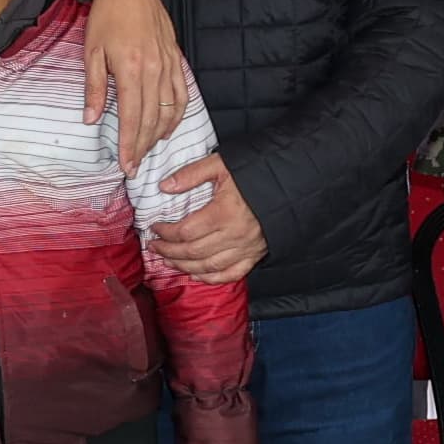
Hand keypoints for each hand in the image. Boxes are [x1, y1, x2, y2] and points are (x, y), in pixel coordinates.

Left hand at [82, 0, 189, 170]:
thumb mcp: (92, 52)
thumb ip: (94, 88)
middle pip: (151, 119)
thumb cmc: (107, 18)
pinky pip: (181, 94)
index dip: (129, 145)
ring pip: (169, 111)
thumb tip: (91, 119)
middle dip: (143, 147)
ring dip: (158, 135)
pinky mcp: (176, 59)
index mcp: (131, 69)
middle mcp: (154, 70)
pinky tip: (167, 128)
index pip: (132, 117)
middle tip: (135, 167)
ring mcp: (168, 65)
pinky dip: (176, 115)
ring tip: (147, 152)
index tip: (127, 165)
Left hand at [150, 154, 264, 282]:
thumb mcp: (221, 165)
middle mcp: (234, 235)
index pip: (186, 231)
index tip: (155, 228)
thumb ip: (191, 174)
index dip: (166, 232)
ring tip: (167, 261)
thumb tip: (164, 186)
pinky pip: (231, 274)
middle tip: (154, 247)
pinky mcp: (255, 255)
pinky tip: (195, 274)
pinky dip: (211, 278)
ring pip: (208, 266)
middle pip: (193, 252)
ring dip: (184, 266)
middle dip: (169, 251)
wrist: (289, 184)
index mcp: (224, 213)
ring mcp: (246, 248)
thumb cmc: (253, 173)